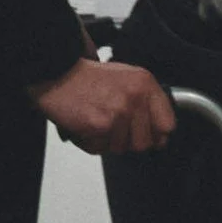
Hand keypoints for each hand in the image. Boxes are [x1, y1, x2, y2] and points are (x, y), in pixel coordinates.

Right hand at [28, 58, 176, 155]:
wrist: (53, 73)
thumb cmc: (83, 76)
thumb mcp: (123, 77)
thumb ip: (143, 101)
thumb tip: (158, 132)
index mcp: (144, 83)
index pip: (167, 125)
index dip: (154, 133)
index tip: (143, 131)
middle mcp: (135, 97)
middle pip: (144, 143)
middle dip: (125, 139)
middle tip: (110, 123)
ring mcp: (118, 112)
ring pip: (121, 148)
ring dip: (105, 140)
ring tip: (94, 119)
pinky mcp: (100, 125)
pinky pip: (100, 149)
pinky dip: (88, 141)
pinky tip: (83, 123)